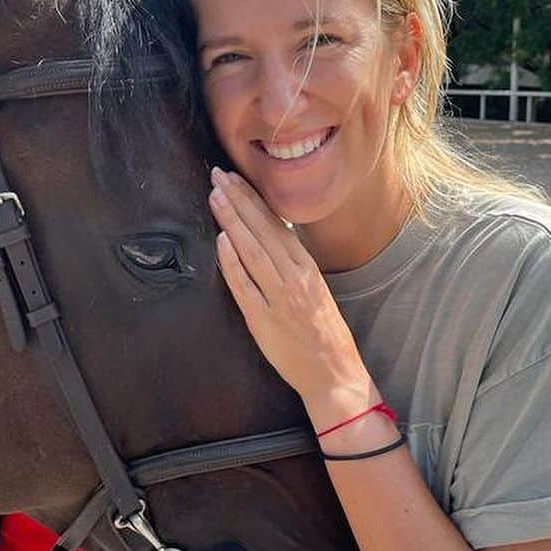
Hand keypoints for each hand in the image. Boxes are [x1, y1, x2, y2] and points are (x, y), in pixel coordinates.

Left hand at [208, 167, 374, 423]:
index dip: (254, 200)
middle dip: (239, 200)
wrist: (334, 374)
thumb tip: (269, 241)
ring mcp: (279, 298)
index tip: (236, 179)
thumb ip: (293, 268)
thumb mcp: (315, 291)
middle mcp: (294, 278)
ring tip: (215, 197)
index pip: (277, 225)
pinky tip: (221, 241)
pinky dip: (232, 262)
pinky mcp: (263, 320)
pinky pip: (245, 286)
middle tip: (218, 176)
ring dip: (232, 221)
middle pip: (262, 231)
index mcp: (307, 269)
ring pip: (252, 251)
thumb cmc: (324, 335)